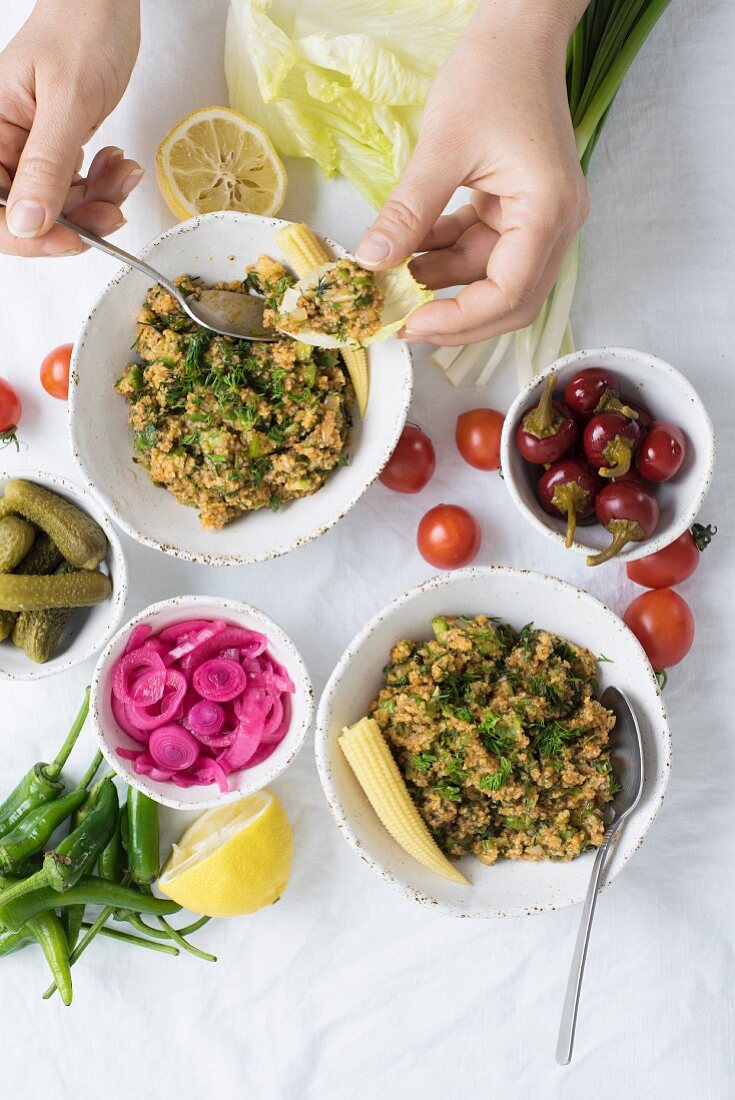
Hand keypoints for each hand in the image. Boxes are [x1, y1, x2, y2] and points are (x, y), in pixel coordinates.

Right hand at [0, 0, 140, 256]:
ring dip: (97, 202)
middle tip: (113, 209)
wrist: (103, 4)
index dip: (31, 236)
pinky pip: (75, 190)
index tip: (75, 239)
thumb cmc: (80, 30)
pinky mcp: (54, 151)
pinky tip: (117, 165)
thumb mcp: (68, 102)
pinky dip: (102, 187)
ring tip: (121, 172)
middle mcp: (0, 145)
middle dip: (76, 220)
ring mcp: (27, 150)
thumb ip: (47, 166)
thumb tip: (27, 223)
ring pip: (58, 209)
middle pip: (29, 216)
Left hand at [355, 1, 589, 345]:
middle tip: (401, 320)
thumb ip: (409, 212)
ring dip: (443, 282)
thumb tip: (371, 262)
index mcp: (549, 212)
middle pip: (509, 300)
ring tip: (392, 275)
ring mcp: (539, 218)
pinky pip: (481, 248)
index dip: (459, 321)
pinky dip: (446, 253)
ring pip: (491, 277)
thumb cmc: (493, 73)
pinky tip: (409, 249)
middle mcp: (555, 224)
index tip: (410, 324)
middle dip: (454, 316)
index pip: (509, 295)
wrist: (519, 31)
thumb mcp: (442, 147)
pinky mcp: (519, 209)